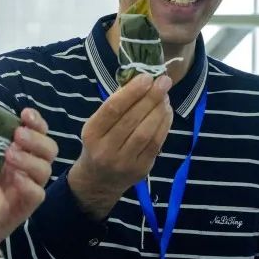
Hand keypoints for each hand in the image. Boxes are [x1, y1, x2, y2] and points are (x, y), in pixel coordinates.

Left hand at [0, 108, 57, 243]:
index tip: (24, 114)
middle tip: (16, 136)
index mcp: (20, 151)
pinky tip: (15, 178)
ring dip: (30, 159)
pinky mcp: (26, 206)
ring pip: (45, 170)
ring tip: (10, 155)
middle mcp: (29, 167)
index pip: (37, 132)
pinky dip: (28, 184)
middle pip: (49, 149)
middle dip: (36, 139)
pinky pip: (37, 194)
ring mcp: (29, 186)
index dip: (35, 121)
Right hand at [68, 73, 172, 218]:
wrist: (99, 181)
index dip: (131, 92)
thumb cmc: (99, 144)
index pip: (113, 109)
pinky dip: (164, 125)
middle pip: (132, 120)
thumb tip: (140, 80)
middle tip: (164, 81)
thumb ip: (115, 105)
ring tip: (166, 96)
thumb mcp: (97, 125)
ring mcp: (124, 162)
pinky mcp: (140, 169)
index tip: (146, 77)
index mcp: (91, 133)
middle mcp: (105, 149)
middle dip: (150, 97)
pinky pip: (156, 144)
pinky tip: (167, 112)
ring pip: (146, 132)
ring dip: (159, 111)